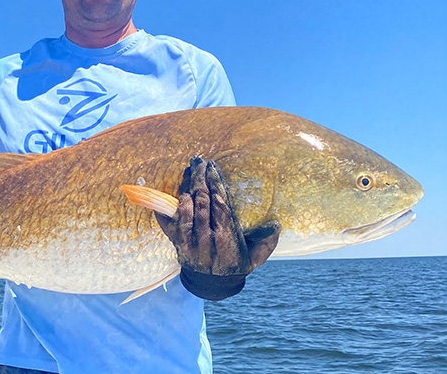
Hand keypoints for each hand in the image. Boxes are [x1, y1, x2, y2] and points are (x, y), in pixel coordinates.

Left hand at [156, 156, 279, 298]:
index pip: (220, 204)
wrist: (211, 286)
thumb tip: (275, 224)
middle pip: (201, 201)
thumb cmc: (236, 265)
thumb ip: (267, 242)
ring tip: (189, 170)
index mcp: (227, 238)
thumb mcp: (256, 257)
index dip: (215, 184)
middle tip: (199, 161)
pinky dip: (170, 205)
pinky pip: (171, 221)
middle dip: (200, 178)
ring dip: (186, 186)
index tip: (214, 168)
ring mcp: (189, 241)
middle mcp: (207, 238)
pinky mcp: (177, 243)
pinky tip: (174, 191)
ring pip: (186, 207)